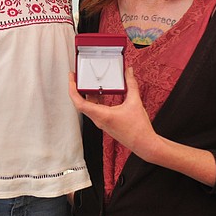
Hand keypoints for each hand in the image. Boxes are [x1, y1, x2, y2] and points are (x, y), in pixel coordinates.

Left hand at [67, 67, 215, 184]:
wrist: (144, 144)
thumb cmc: (138, 128)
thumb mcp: (135, 102)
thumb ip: (132, 84)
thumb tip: (129, 71)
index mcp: (101, 115)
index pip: (79, 103)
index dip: (72, 89)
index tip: (71, 78)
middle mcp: (99, 119)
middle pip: (82, 103)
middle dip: (78, 89)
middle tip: (78, 77)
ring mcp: (102, 122)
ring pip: (89, 107)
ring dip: (87, 95)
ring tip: (89, 82)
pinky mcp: (106, 123)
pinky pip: (96, 110)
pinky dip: (96, 100)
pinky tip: (102, 93)